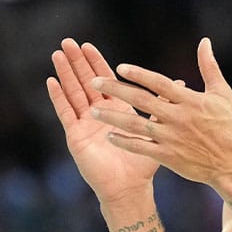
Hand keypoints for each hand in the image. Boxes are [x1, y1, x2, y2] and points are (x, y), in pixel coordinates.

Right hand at [47, 38, 159, 202]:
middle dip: (77, 62)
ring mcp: (85, 124)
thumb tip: (179, 83)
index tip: (88, 45)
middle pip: (85, 82)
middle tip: (68, 42)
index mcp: (117, 110)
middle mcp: (99, 114)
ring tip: (57, 55)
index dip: (95, 62)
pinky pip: (66, 113)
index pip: (105, 80)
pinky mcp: (76, 136)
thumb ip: (162, 105)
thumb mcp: (154, 130)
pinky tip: (51, 82)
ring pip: (73, 93)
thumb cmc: (142, 165)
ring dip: (65, 74)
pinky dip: (59, 97)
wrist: (130, 188)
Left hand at [89, 38, 231, 187]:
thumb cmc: (229, 127)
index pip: (159, 83)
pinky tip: (109, 136)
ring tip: (92, 111)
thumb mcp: (222, 94)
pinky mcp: (168, 156)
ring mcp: (171, 138)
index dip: (139, 74)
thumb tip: (204, 42)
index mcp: (189, 100)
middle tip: (93, 82)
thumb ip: (209, 67)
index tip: (119, 67)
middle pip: (141, 100)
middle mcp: (177, 117)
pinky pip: (140, 148)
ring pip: (135, 125)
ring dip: (112, 117)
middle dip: (115, 90)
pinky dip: (124, 142)